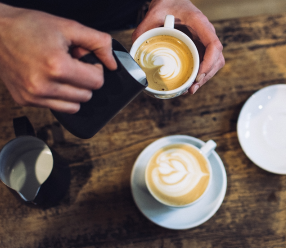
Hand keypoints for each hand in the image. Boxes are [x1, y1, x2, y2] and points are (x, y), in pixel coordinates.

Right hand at [0, 4, 116, 112]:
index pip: (96, 82)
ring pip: (75, 106)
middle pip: (87, 95)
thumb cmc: (29, 27)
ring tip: (64, 74)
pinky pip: (58, 108)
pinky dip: (61, 98)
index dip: (96, 70)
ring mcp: (34, 96)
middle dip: (86, 81)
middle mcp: (44, 85)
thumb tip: (113, 63)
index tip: (88, 62)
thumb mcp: (68, 27)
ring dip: (76, 92)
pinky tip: (53, 82)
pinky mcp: (26, 101)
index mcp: (57, 66)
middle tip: (74, 65)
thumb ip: (98, 42)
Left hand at [132, 0, 224, 93]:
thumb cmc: (166, 4)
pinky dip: (201, 74)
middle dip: (206, 76)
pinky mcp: (200, 47)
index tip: (198, 76)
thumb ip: (142, 31)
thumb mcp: (152, 14)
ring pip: (214, 63)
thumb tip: (135, 52)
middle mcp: (206, 33)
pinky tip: (191, 82)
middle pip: (217, 59)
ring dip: (205, 78)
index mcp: (199, 23)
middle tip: (191, 88)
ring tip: (190, 89)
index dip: (209, 63)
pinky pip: (206, 62)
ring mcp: (204, 41)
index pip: (214, 45)